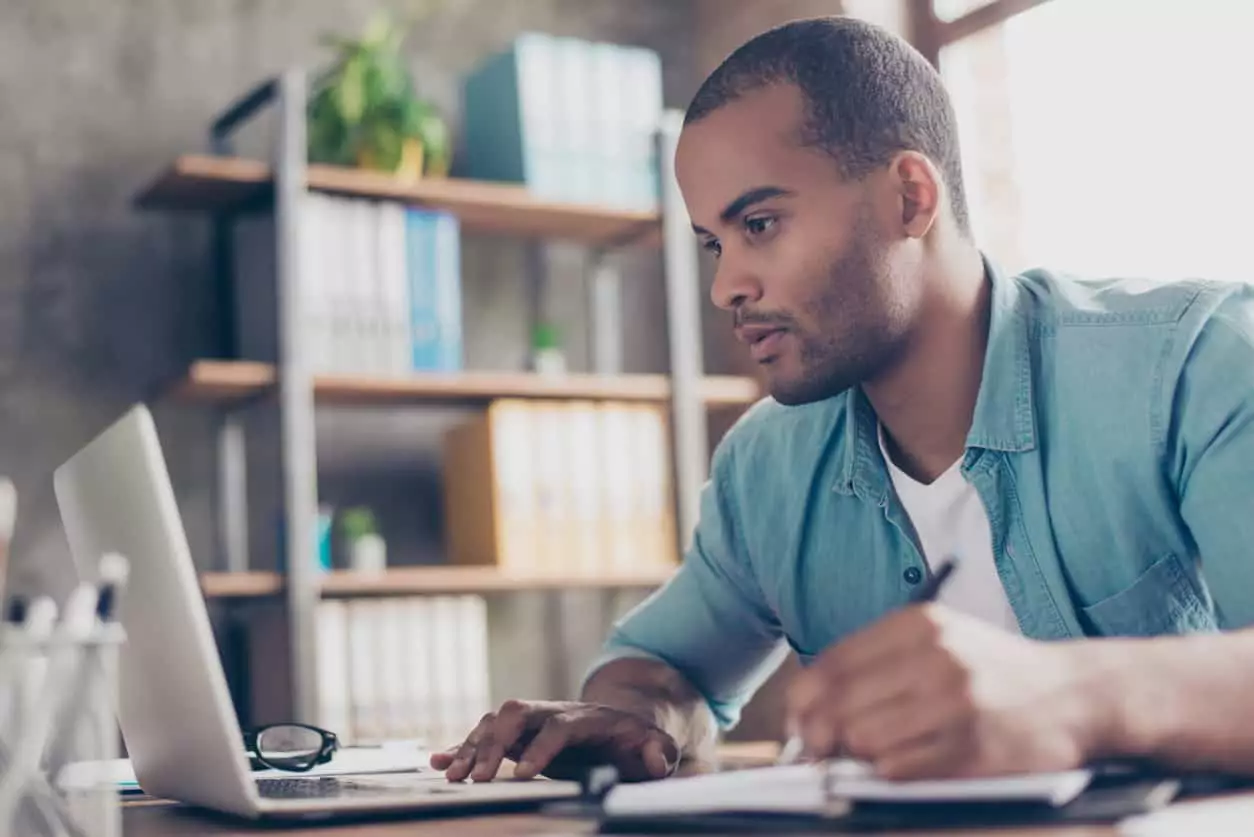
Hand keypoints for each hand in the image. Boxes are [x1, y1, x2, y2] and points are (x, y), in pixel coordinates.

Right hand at [430, 699, 678, 782]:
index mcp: (585, 717)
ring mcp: (532, 722)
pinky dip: (460, 747)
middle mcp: (552, 712)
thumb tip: (655, 761)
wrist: (621, 724)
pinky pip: (484, 735)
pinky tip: (438, 761)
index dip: (540, 748)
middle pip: (517, 713)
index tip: (522, 775)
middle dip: (494, 742)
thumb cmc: (636, 741)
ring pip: (494, 722)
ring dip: (472, 746)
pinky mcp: (517, 736)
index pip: (559, 726)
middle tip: (477, 778)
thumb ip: (658, 753)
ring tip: (452, 776)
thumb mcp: (655, 746)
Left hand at [787, 605, 1108, 779]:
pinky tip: (910, 765)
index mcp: (916, 624)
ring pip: (862, 739)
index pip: (828, 665)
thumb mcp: (937, 642)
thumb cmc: (994, 672)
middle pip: (837, 706)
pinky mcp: (971, 745)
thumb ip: (876, 664)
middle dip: (820, 737)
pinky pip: (897, 769)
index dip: (801, 703)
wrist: (1075, 694)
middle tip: (825, 753)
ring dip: (859, 758)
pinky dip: (890, 775)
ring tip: (879, 755)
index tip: (801, 725)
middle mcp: (933, 655)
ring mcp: (953, 700)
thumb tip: (807, 708)